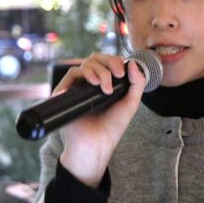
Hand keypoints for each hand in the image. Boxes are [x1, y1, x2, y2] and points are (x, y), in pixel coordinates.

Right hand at [54, 53, 146, 187]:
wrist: (97, 144)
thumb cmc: (112, 126)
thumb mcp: (131, 103)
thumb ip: (137, 83)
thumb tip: (132, 62)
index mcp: (105, 82)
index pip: (107, 62)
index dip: (115, 60)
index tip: (122, 72)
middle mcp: (90, 83)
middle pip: (96, 59)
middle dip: (108, 62)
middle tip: (117, 75)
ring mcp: (78, 87)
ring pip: (85, 65)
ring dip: (99, 71)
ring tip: (105, 88)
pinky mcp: (66, 92)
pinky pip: (72, 74)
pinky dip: (83, 73)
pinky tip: (94, 84)